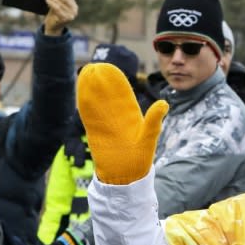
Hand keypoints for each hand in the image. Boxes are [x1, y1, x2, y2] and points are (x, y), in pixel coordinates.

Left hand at [43, 0, 77, 35]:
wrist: (53, 27)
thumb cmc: (55, 14)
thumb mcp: (58, 4)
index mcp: (74, 6)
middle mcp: (74, 11)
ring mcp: (71, 16)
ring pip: (61, 3)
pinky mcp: (65, 19)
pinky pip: (57, 9)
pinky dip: (52, 3)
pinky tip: (47, 0)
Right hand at [78, 63, 168, 183]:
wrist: (124, 178)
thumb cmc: (139, 160)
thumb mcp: (148, 138)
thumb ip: (153, 121)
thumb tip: (164, 103)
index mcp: (132, 117)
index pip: (123, 95)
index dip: (116, 83)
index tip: (111, 69)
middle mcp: (118, 119)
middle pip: (108, 96)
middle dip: (101, 82)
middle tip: (96, 66)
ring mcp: (105, 125)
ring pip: (97, 104)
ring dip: (92, 90)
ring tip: (86, 73)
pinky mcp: (95, 133)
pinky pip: (89, 116)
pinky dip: (85, 104)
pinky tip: (81, 92)